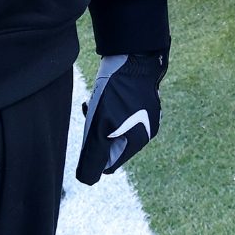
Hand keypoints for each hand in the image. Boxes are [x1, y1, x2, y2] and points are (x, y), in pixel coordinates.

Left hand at [75, 51, 167, 185]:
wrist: (134, 54)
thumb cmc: (116, 93)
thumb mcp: (99, 128)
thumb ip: (93, 157)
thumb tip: (86, 181)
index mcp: (139, 140)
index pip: (110, 163)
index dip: (95, 151)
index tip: (90, 132)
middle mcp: (148, 128)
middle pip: (112, 143)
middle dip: (97, 131)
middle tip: (91, 111)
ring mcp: (148, 110)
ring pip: (115, 124)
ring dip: (102, 117)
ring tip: (95, 99)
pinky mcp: (144, 96)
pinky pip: (122, 109)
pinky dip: (110, 105)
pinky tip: (104, 90)